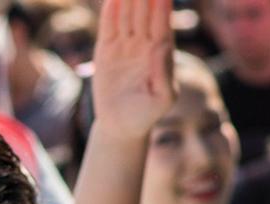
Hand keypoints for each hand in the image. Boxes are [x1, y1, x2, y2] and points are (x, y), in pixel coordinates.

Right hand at [89, 0, 174, 136]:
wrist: (122, 126)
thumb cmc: (148, 114)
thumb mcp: (162, 98)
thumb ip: (163, 72)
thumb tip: (160, 45)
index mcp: (161, 52)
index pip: (161, 21)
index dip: (161, 3)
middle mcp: (144, 44)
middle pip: (144, 12)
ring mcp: (125, 46)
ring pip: (127, 15)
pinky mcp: (107, 51)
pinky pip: (108, 26)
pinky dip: (110, 11)